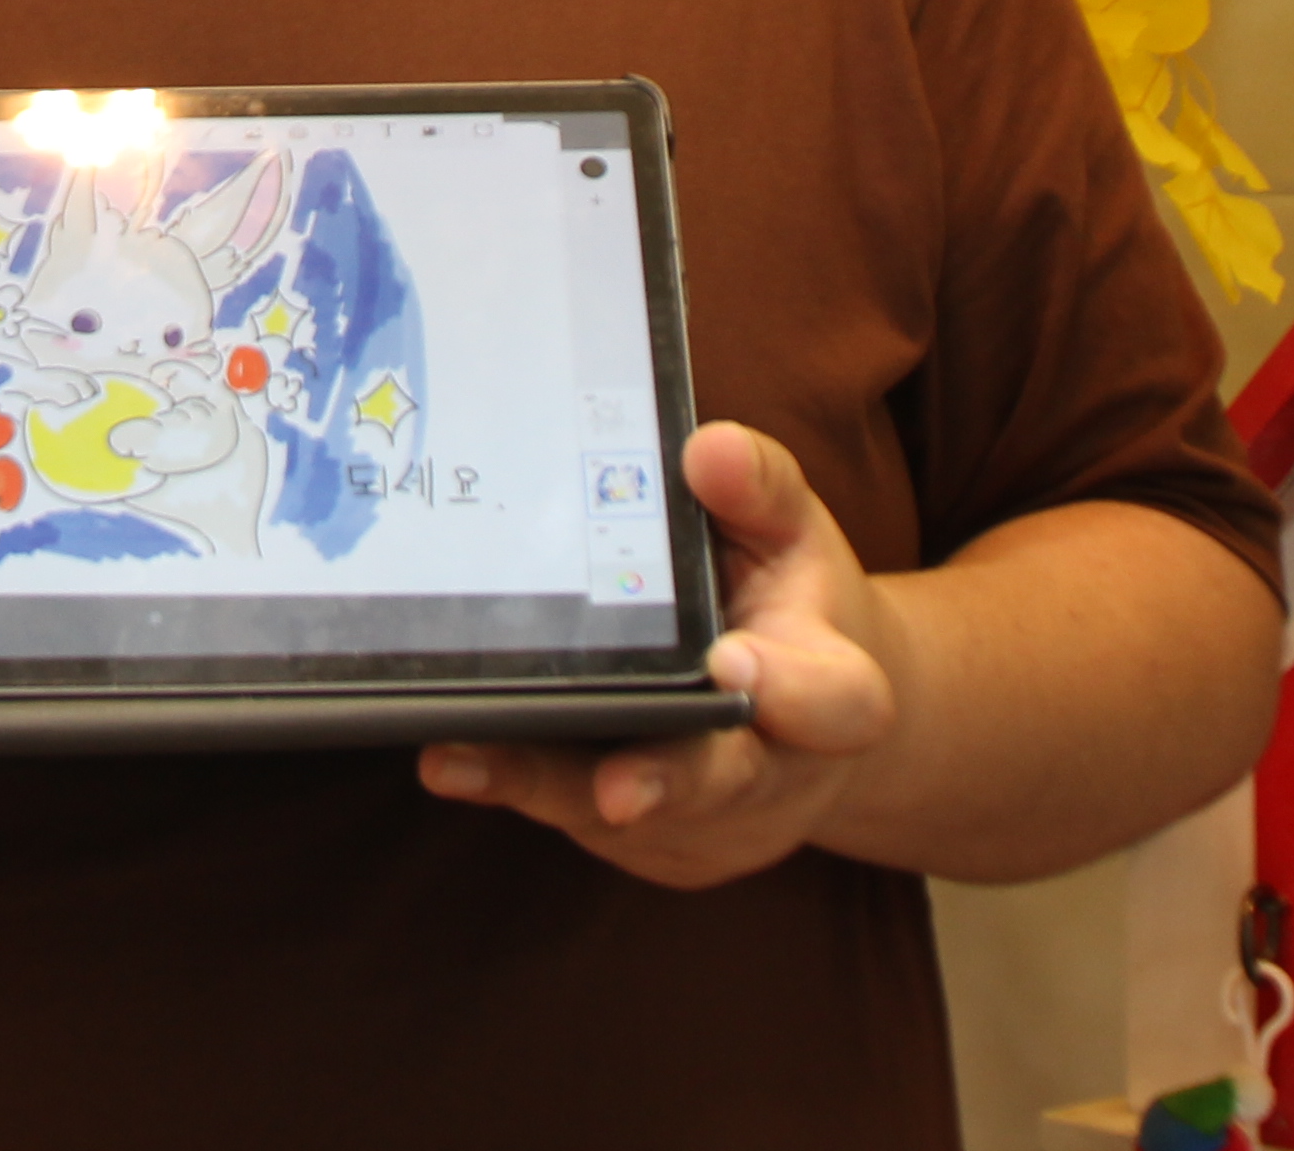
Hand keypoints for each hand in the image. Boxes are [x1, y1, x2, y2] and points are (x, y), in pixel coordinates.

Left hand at [414, 421, 903, 890]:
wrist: (808, 712)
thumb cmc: (788, 603)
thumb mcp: (790, 530)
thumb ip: (756, 487)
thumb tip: (709, 448)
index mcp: (830, 679)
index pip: (833, 697)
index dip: (790, 689)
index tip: (733, 660)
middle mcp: (778, 769)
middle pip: (724, 783)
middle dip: (663, 782)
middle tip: (612, 788)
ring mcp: (714, 820)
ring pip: (629, 816)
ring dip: (548, 787)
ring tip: (463, 757)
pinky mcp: (657, 845)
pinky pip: (582, 820)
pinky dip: (524, 787)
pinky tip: (461, 757)